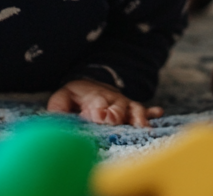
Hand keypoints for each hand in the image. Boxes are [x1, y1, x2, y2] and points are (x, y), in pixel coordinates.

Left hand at [47, 78, 162, 127]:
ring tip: (143, 127)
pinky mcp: (132, 109)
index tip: (100, 118)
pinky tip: (158, 113)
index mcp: (94, 97)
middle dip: (117, 116)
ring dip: (138, 117)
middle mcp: (111, 100)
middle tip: (117, 123)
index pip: (97, 104)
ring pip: (133, 109)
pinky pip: (144, 109)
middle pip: (117, 108)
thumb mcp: (63, 97)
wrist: (91, 84)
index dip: (99, 111)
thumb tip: (54, 119)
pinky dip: (151, 112)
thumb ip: (58, 107)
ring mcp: (123, 104)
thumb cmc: (75, 97)